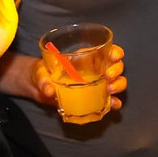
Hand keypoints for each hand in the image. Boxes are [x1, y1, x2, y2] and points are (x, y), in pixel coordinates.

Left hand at [0, 45, 126, 112]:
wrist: (40, 88)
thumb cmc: (43, 72)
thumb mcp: (41, 72)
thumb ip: (44, 79)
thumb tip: (49, 90)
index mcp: (87, 57)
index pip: (109, 50)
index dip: (115, 53)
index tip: (112, 57)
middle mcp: (96, 69)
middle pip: (117, 66)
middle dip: (116, 70)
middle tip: (107, 77)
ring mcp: (97, 84)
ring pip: (117, 82)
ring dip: (118, 86)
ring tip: (110, 91)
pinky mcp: (95, 98)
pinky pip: (109, 100)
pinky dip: (114, 103)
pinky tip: (113, 105)